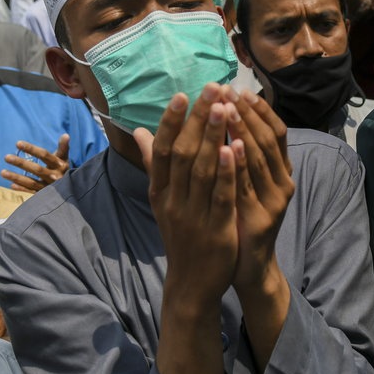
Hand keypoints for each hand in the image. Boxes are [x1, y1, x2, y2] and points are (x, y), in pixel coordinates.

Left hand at [1, 135, 69, 192]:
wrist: (73, 188)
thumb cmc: (63, 169)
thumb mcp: (64, 158)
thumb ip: (63, 147)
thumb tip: (65, 135)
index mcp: (59, 165)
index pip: (44, 155)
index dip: (31, 149)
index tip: (18, 143)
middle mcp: (54, 176)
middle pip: (36, 169)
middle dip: (21, 163)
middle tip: (6, 157)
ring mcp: (49, 187)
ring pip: (31, 182)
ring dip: (17, 177)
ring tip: (2, 172)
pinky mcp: (45, 195)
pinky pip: (31, 192)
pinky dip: (22, 189)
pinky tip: (11, 185)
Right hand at [134, 83, 238, 305]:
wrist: (192, 284)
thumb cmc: (180, 235)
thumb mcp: (162, 201)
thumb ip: (153, 165)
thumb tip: (137, 131)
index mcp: (161, 192)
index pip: (162, 150)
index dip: (171, 122)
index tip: (182, 95)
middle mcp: (174, 200)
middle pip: (183, 153)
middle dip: (198, 119)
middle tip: (212, 89)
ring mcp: (194, 215)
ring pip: (203, 170)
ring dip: (214, 136)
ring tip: (224, 107)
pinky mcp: (217, 229)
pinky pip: (222, 196)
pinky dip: (228, 171)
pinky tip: (236, 148)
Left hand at [221, 88, 293, 292]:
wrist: (248, 265)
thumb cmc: (242, 218)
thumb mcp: (245, 182)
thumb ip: (240, 152)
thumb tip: (226, 115)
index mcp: (280, 171)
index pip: (275, 131)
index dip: (258, 109)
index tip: (238, 88)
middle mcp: (284, 182)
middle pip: (268, 140)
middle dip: (247, 113)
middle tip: (227, 91)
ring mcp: (275, 201)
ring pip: (259, 159)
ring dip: (242, 131)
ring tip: (225, 109)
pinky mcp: (262, 219)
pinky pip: (248, 187)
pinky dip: (239, 166)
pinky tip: (229, 147)